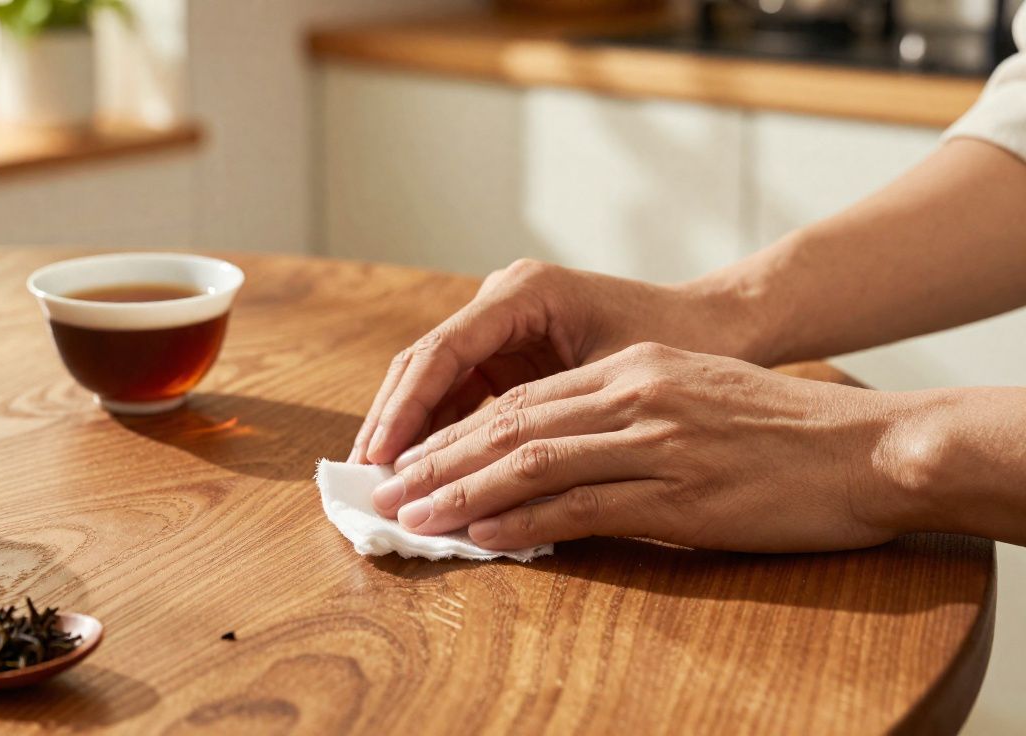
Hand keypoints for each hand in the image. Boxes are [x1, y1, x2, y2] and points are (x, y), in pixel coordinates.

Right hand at [349, 259, 753, 464]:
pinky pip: (461, 396)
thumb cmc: (682, 344)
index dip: (407, 409)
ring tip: (388, 487)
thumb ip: (554, 421)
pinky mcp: (510, 356)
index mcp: (524, 292)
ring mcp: (503, 328)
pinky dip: (444, 436)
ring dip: (412, 435)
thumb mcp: (620, 381)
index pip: (443, 351)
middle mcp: (503, 302)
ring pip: (435, 384)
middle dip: (395, 424)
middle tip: (369, 481)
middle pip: (425, 366)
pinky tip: (429, 477)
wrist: (720, 325)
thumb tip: (490, 481)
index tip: (383, 456)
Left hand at [370, 343, 920, 552]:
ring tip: (415, 515)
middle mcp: (634, 394)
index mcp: (634, 370)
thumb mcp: (696, 398)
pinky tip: (484, 535)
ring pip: (533, 462)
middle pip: (511, 424)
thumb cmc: (784, 430)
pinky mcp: (679, 492)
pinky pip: (581, 506)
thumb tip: (561, 458)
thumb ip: (628, 416)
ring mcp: (656, 441)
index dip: (458, 430)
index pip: (523, 399)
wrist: (868, 447)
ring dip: (463, 491)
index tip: (414, 457)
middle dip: (440, 457)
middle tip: (388, 489)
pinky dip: (524, 521)